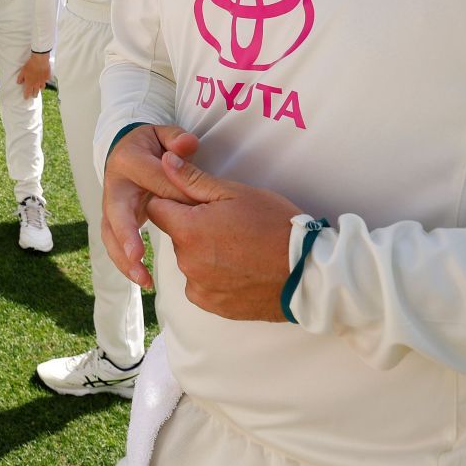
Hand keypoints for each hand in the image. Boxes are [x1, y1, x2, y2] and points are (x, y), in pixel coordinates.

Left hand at [14, 51, 50, 98]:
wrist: (40, 61)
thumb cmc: (30, 66)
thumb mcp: (22, 71)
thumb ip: (20, 78)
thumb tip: (19, 83)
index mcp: (30, 83)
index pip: (28, 93)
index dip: (26, 96)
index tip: (26, 98)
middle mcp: (37, 84)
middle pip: (36, 93)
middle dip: (34, 95)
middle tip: (33, 95)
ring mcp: (43, 81)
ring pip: (42, 88)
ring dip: (40, 88)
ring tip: (38, 88)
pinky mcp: (47, 77)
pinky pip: (46, 81)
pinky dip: (45, 81)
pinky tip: (44, 79)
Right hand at [100, 124, 201, 287]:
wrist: (125, 151)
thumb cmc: (151, 145)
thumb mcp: (163, 134)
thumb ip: (176, 138)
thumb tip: (187, 145)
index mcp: (128, 160)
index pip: (152, 178)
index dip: (172, 193)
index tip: (193, 212)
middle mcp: (114, 184)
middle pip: (116, 212)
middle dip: (126, 235)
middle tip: (137, 256)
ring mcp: (110, 204)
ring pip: (110, 234)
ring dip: (123, 259)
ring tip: (143, 279)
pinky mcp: (112, 221)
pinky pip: (114, 244)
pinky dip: (125, 264)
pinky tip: (143, 280)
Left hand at [144, 153, 302, 322]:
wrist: (307, 273)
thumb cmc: (275, 226)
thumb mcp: (235, 193)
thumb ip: (193, 179)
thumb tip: (164, 160)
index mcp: (187, 230)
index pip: (157, 209)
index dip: (174, 201)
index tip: (198, 203)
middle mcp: (186, 262)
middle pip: (175, 236)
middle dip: (192, 227)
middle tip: (228, 225)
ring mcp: (199, 287)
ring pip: (189, 260)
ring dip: (204, 253)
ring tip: (239, 248)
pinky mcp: (212, 305)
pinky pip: (201, 285)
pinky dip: (214, 277)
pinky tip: (240, 269)